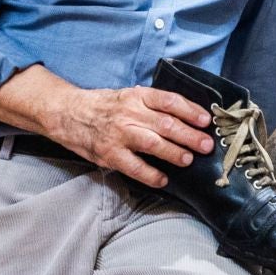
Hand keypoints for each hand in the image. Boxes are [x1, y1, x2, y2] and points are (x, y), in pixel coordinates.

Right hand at [43, 83, 214, 188]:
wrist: (69, 113)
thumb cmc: (104, 106)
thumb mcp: (128, 96)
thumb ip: (151, 105)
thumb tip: (184, 115)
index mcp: (137, 96)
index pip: (169, 101)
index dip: (190, 110)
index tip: (206, 120)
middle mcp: (130, 113)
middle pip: (166, 124)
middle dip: (190, 135)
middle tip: (206, 145)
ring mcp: (120, 134)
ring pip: (153, 144)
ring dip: (174, 153)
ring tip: (188, 160)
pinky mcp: (110, 154)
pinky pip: (134, 166)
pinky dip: (150, 174)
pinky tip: (163, 179)